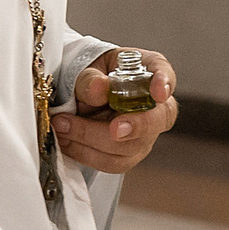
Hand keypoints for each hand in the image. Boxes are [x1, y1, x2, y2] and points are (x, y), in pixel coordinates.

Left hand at [55, 46, 178, 173]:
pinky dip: (86, 153)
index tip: (159, 92)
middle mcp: (154, 106)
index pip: (164, 74)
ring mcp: (144, 133)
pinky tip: (66, 141)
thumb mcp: (86, 68)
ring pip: (131, 147)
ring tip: (63, 126)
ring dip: (93, 139)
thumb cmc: (91, 76)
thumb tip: (99, 89)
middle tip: (114, 129)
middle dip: (136, 126)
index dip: (164, 84)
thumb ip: (90, 78)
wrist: (80, 95)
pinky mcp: (127, 154)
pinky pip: (112, 162)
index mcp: (148, 71)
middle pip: (156, 120)